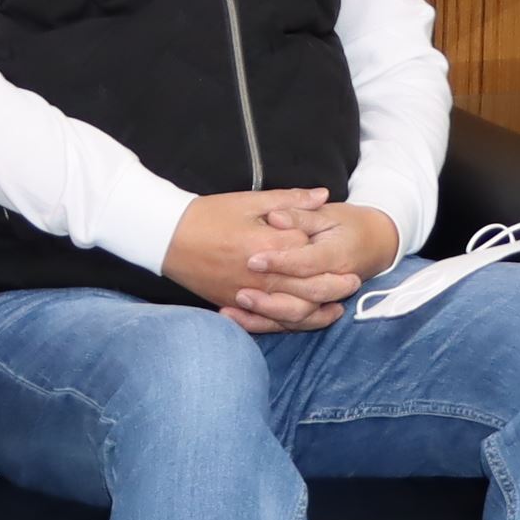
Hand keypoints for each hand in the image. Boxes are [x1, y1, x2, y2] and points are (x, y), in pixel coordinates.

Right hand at [163, 189, 385, 333]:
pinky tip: (303, 320)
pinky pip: (268, 322)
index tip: (345, 252)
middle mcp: (260, 275)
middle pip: (308, 288)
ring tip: (337, 306)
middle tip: (353, 281)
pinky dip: (289, 323)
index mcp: (267, 244)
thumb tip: (323, 196)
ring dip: (318, 310)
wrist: (166, 236)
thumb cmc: (208, 214)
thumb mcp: (250, 201)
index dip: (328, 254)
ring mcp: (247, 294)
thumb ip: (290, 201)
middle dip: (333, 286)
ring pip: (292, 310)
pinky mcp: (234, 305)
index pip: (309, 253)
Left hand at [236, 202, 400, 333]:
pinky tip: (235, 317)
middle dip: (270, 298)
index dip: (280, 262)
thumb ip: (299, 214)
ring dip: (265, 315)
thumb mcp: (326, 214)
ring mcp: (325, 299)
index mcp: (338, 254)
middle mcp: (334, 282)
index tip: (253, 260)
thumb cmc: (347, 225)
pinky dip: (263, 324)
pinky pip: (290, 324)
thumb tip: (275, 217)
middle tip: (240, 290)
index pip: (307, 263)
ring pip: (297, 316)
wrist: (374, 243)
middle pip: (304, 297)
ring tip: (235, 305)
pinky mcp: (312, 308)